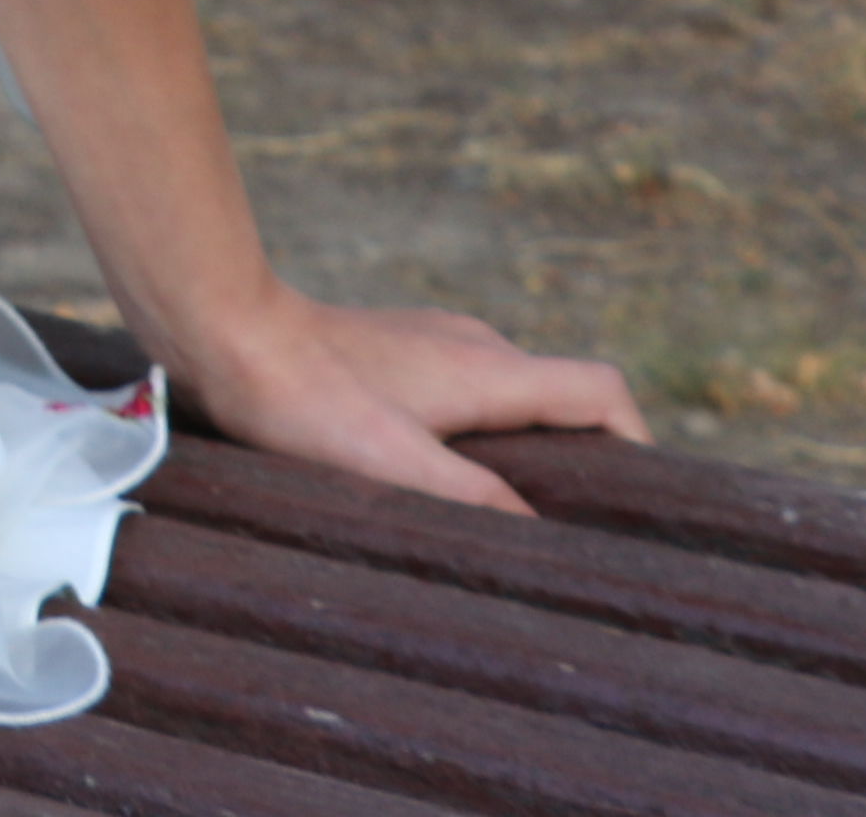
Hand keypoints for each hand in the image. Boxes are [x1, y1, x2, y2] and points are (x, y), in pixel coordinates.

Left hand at [153, 285, 649, 515]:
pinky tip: (433, 474)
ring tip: (503, 513)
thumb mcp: (393, 464)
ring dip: (522, 447)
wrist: (226, 330)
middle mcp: (474, 344)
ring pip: (509, 395)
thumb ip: (473, 498)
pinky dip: (475, 431)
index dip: (638, 443)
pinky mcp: (395, 348)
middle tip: (572, 528)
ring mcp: (433, 340)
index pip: (602, 391)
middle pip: (562, 397)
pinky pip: (463, 390)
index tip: (640, 503)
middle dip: (581, 459)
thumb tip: (541, 534)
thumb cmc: (305, 400)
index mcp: (490, 369)